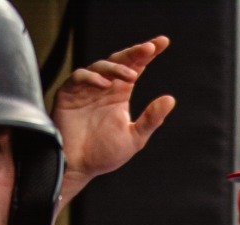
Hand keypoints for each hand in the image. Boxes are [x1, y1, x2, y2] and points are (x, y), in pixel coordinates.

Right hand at [52, 37, 175, 208]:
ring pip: (101, 66)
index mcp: (120, 94)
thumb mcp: (134, 138)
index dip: (148, 54)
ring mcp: (86, 89)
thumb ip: (151, 119)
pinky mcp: (68, 94)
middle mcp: (104, 88)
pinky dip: (91, 77)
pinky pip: (79, 77)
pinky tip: (104, 84)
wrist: (78, 167)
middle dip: (134, 52)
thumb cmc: (103, 155)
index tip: (163, 42)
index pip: (136, 67)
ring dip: (116, 67)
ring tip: (131, 76)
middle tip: (149, 48)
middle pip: (120, 61)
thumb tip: (170, 99)